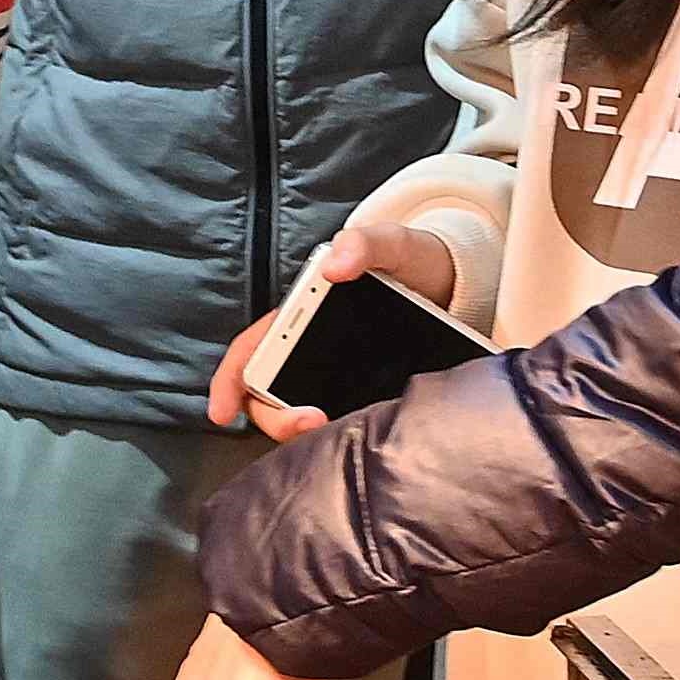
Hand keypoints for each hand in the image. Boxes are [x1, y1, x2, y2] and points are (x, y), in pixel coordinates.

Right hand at [207, 220, 460, 435]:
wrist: (457, 284)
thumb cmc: (412, 260)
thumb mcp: (393, 244)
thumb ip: (365, 244)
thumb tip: (335, 266)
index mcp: (302, 315)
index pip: (251, 351)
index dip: (230, 381)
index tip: (222, 412)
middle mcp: (311, 350)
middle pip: (269, 394)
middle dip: (276, 417)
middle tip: (312, 421)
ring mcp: (336, 375)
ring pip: (301, 412)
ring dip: (307, 432)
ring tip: (338, 432)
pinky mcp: (366, 392)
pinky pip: (342, 419)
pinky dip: (340, 433)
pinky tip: (361, 435)